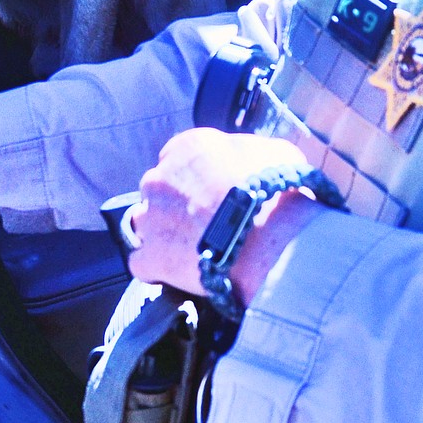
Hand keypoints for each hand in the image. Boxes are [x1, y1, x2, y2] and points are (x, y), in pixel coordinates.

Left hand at [129, 129, 322, 308]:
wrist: (274, 242)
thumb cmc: (279, 194)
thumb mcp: (277, 154)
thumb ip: (252, 152)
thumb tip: (253, 161)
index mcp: (187, 148)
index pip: (176, 159)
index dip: (194, 180)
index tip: (210, 195)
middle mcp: (160, 178)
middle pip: (159, 191)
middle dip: (176, 206)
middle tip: (205, 224)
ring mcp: (151, 219)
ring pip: (146, 224)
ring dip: (163, 235)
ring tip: (193, 251)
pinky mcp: (150, 257)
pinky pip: (143, 263)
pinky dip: (158, 269)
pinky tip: (181, 274)